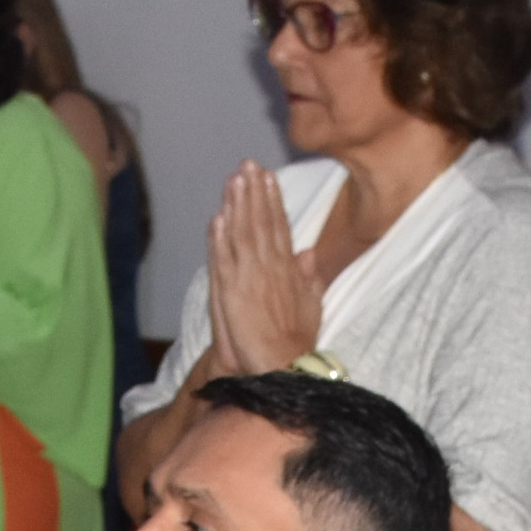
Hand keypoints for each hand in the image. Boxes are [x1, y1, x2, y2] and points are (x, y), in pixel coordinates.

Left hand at [206, 163, 322, 376]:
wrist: (284, 365)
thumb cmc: (298, 341)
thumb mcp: (312, 305)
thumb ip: (309, 277)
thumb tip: (308, 253)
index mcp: (289, 269)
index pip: (279, 226)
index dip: (272, 200)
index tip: (267, 177)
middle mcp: (270, 267)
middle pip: (261, 222)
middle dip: (254, 192)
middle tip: (247, 165)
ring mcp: (250, 278)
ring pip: (242, 233)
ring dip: (237, 205)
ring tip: (234, 179)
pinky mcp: (233, 291)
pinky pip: (224, 258)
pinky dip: (220, 237)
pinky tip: (218, 216)